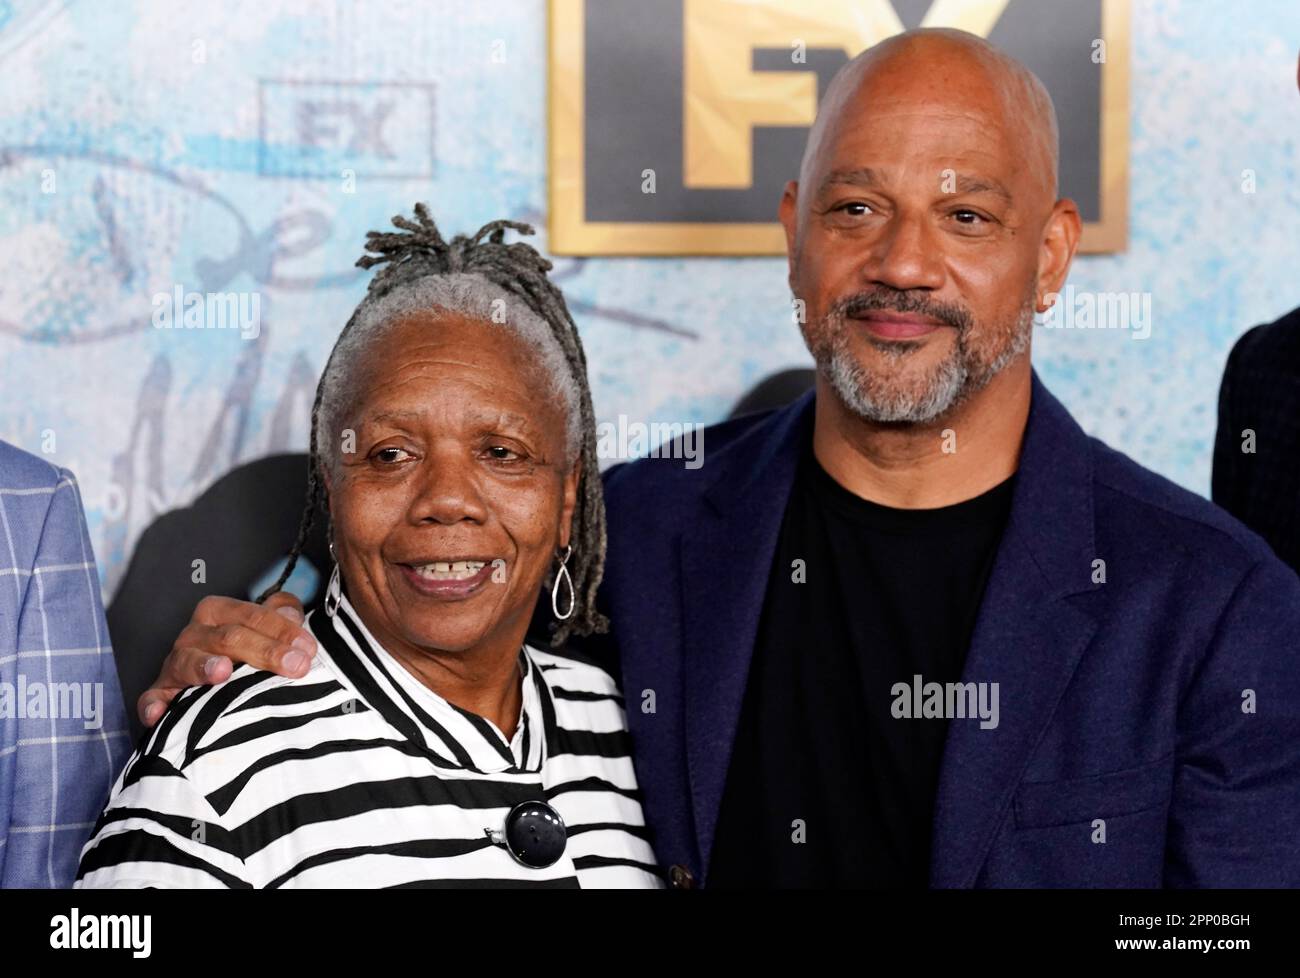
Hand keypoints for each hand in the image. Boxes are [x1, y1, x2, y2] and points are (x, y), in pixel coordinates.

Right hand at [137, 591, 313, 727]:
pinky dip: (154, 706)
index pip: (253, 615)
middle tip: (295, 666)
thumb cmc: (240, 653)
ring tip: (223, 672)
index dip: (283, 630)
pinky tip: (161, 714)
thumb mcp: (262, 630)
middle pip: (230, 637)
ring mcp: (175, 664)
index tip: (308, 650)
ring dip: (205, 667)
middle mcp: (195, 634)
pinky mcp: (159, 694)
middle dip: (265, 651)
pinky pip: (151, 699)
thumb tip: (293, 614)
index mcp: (219, 613)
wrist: (206, 685)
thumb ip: (279, 617)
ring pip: (189, 662)